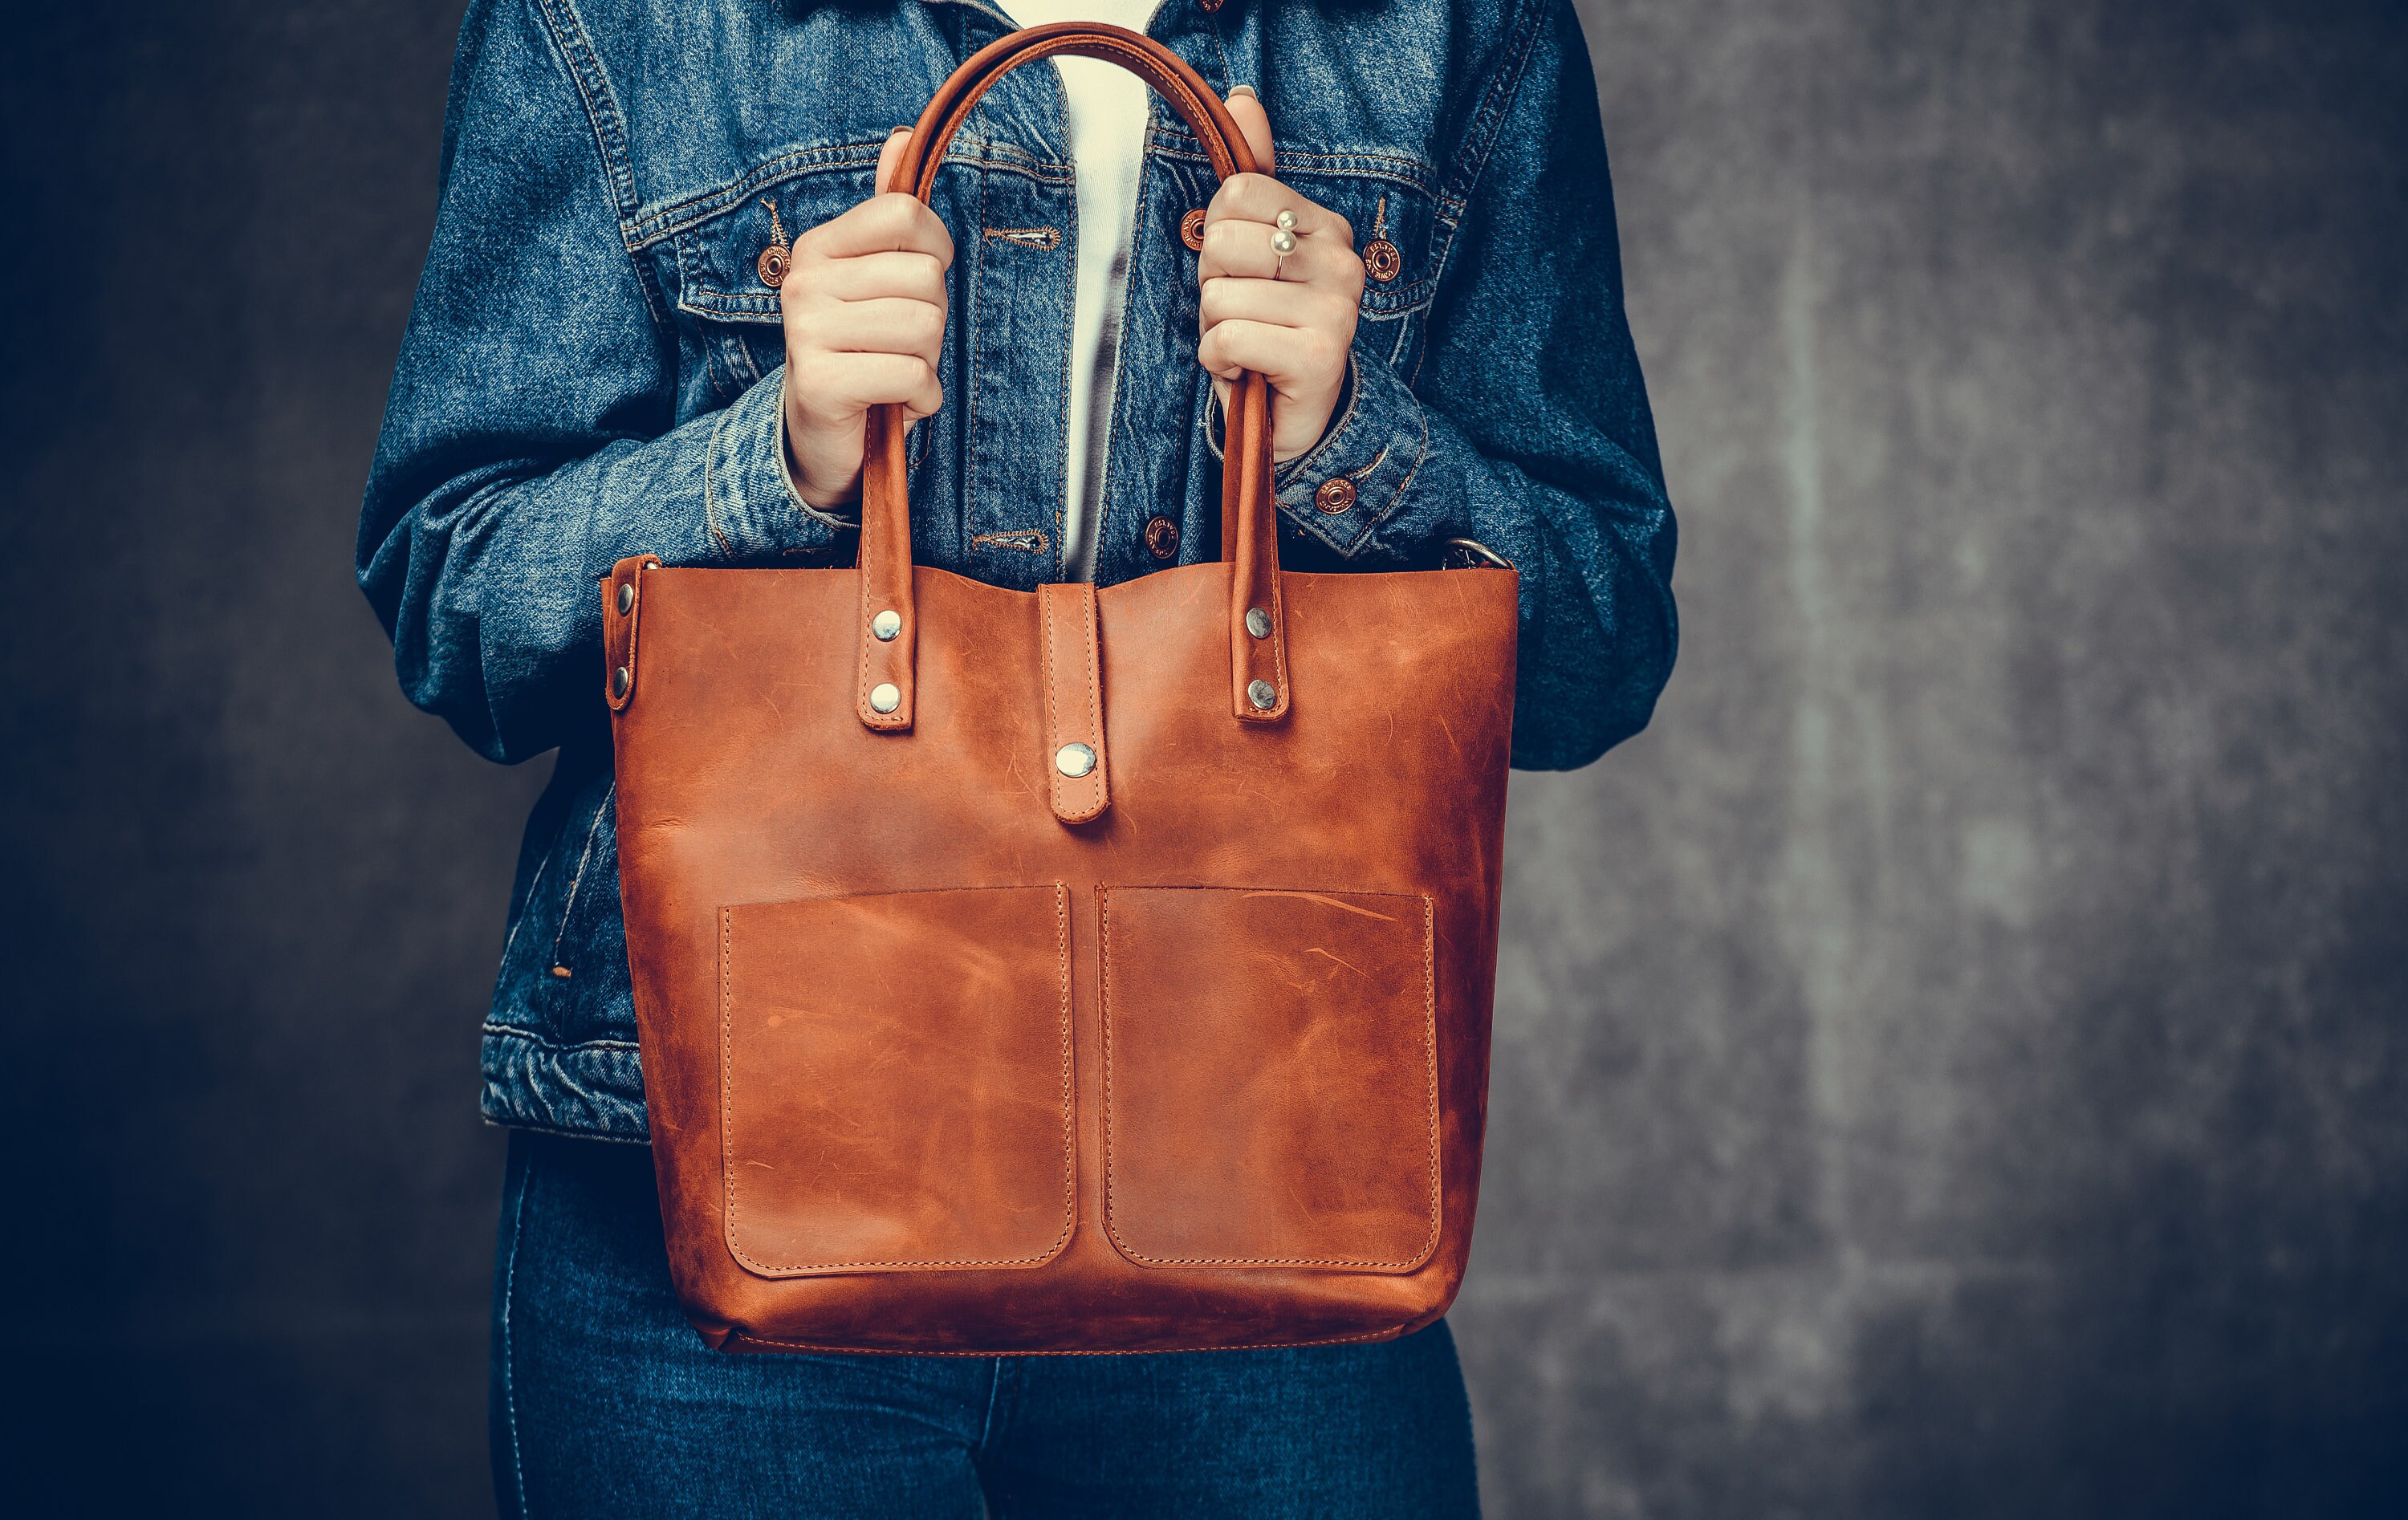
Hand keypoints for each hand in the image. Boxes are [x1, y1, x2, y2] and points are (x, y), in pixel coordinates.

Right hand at [780, 128, 954, 509]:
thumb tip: (903, 138)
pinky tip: (895, 402)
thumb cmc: (861, 351)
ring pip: (925, 327)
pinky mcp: (822, 384)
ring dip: (928, 361)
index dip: (935, 251)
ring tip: (895, 370)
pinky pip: (913, 376)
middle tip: (900, 343)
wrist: (821, 433)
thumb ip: (888, 213)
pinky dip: (921, 398)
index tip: (917, 284)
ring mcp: (807, 332)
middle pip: (925, 278)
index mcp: (820, 247)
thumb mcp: (874, 278)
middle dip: (933, 318)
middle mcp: (806, 282)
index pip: (906, 215)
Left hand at [1197, 88, 1364, 463]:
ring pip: (1219, 298)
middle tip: (1243, 312)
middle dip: (1212, 286)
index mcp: (1327, 227)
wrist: (1299, 413)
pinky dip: (1219, 362)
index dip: (1218, 234)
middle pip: (1222, 244)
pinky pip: (1228, 340)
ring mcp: (1336, 311)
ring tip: (1249, 344)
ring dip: (1215, 330)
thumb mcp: (1259, 250)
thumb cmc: (1271, 327)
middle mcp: (1341, 262)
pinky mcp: (1319, 358)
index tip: (1242, 270)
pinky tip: (1247, 370)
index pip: (1238, 193)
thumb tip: (1242, 98)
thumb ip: (1252, 179)